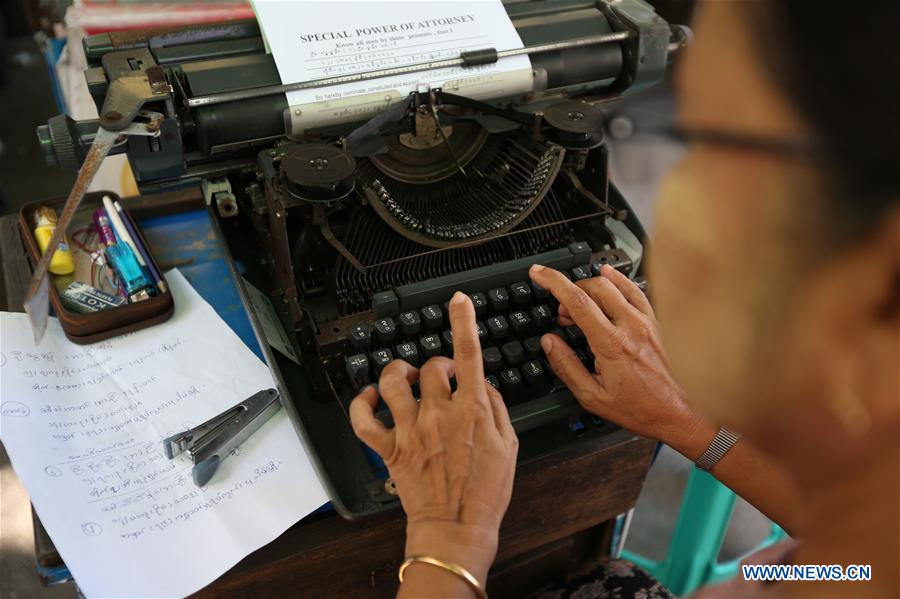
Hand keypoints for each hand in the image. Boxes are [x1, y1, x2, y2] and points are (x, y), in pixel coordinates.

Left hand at [349, 292, 517, 585]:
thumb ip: (497, 408)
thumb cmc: (485, 493)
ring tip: (404, 379)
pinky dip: (361, 403)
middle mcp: (439, 414)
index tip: (459, 300)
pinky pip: (363, 418)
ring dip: (397, 373)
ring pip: (392, 381)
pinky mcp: (390, 449)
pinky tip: (370, 397)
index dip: (463, 321)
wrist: (457, 530)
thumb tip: (481, 384)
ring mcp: (411, 430)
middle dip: (436, 365)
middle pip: (429, 367)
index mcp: (472, 410)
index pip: (467, 353)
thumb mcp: (510, 445)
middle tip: (441, 378)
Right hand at [529, 263, 706, 452]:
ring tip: (581, 302)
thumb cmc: (642, 408)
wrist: (681, 414)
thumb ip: (567, 367)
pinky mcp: (658, 322)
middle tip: (562, 312)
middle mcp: (631, 326)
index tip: (539, 273)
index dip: (553, 281)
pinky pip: (636, 290)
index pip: (577, 300)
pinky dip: (618, 280)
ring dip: (591, 286)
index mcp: (611, 344)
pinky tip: (609, 276)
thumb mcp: (593, 397)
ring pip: (614, 284)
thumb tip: (550, 343)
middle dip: (571, 291)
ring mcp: (647, 321)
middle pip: (594, 287)